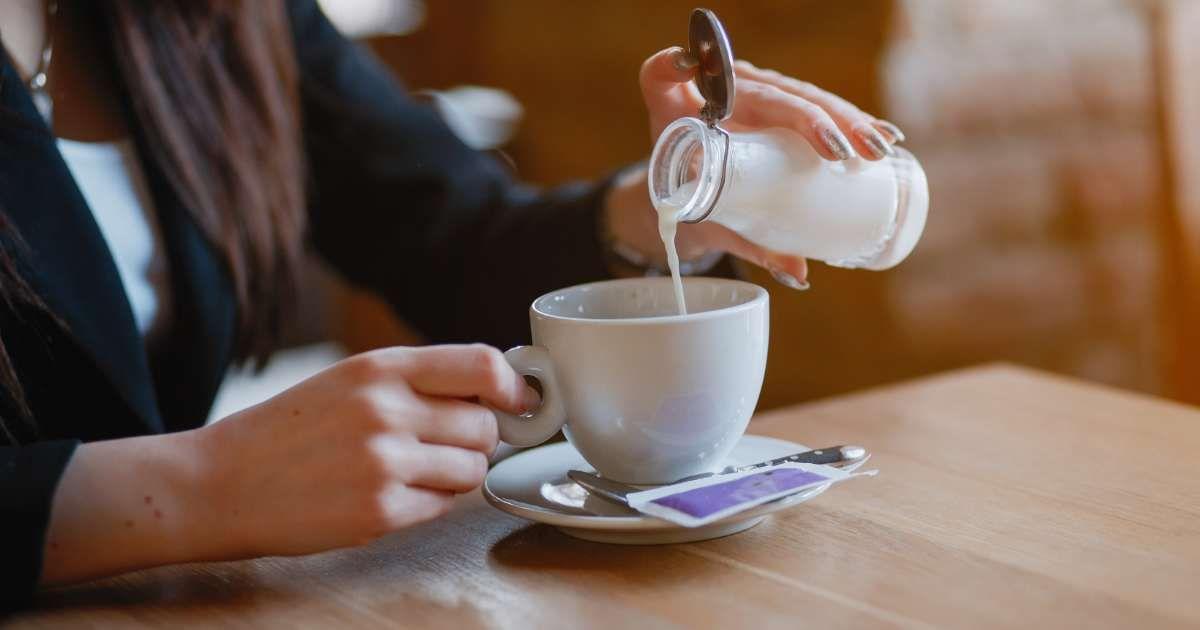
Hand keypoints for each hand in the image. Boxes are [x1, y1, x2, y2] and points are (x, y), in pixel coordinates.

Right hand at [195, 344, 536, 556]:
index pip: (482, 365)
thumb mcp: (349, 380)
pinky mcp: (380, 511)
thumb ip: (416, 380)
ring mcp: (384, 462)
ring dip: (455, 473)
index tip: (518, 402)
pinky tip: (389, 495)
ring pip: (472, 469)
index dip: (513, 387)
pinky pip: (443, 506)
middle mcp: (386, 410)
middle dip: (476, 439)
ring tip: (411, 471)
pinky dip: (428, 503)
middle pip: (485, 425)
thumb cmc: (288, 430)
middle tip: (443, 446)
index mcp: (381, 368)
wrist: (219, 483)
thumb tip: (493, 391)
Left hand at [605, 48, 905, 286]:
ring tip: (879, 146)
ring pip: (799, 94)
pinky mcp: (777, 104)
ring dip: (845, 118)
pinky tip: (883, 134)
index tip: (694, 73)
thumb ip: (745, 245)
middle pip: (766, 93)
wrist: (684, 193)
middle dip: (816, 119)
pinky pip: (814, 105)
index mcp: (671, 109)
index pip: (661, 77)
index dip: (669, 67)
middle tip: (851, 150)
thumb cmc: (684, 203)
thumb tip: (798, 272)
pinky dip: (850, 118)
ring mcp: (749, 92)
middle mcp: (713, 92)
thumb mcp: (705, 225)